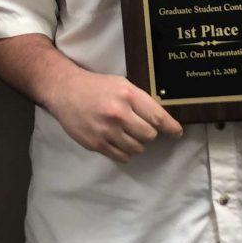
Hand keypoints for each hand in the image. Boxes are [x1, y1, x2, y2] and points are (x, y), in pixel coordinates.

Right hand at [44, 70, 182, 162]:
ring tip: (126, 133)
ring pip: (137, 149)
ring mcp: (106, 130)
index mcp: (127, 95)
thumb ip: (140, 101)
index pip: (158, 118)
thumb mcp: (121, 84)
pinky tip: (117, 141)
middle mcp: (118, 113)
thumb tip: (163, 121)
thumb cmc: (97, 86)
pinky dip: (124, 152)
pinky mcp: (96, 144)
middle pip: (149, 136)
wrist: (65, 90)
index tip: (176, 133)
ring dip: (136, 144)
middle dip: (148, 134)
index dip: (171, 128)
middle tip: (140, 128)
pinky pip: (122, 157)